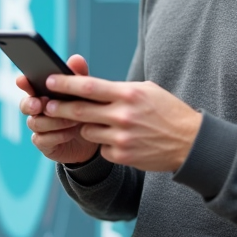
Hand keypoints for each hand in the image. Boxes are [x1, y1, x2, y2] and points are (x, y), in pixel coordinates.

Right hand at [17, 54, 99, 164]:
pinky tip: (70, 133)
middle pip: (25, 105)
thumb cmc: (85, 110)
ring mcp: (40, 128)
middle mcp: (38, 110)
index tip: (22, 80)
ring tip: (73, 119)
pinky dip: (57, 136)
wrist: (94, 138)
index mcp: (44, 93)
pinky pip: (42, 140)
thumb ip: (79, 77)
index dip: (23, 83)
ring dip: (53, 121)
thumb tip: (76, 58)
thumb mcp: (85, 92)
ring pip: (35, 123)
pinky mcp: (45, 144)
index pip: (28, 85)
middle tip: (40, 104)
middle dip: (31, 104)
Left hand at [42, 75, 202, 171]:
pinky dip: (105, 143)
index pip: (88, 86)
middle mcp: (123, 115)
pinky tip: (121, 140)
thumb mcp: (147, 91)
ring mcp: (122, 137)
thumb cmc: (167, 111)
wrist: (190, 142)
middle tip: (46, 105)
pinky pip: (101, 148)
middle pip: (79, 110)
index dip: (65, 84)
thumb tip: (91, 87)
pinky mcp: (123, 155)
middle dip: (58, 107)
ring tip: (100, 123)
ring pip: (87, 130)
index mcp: (128, 94)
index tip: (49, 81)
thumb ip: (119, 89)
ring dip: (87, 126)